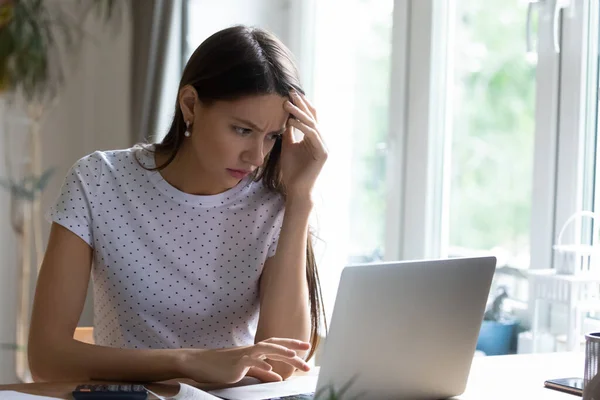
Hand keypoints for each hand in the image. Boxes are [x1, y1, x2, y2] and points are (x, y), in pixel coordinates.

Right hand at [177, 338, 310, 383]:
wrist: (201, 364)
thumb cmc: (223, 367)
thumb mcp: (247, 371)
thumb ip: (263, 374)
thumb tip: (278, 378)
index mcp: (255, 351)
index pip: (277, 345)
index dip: (291, 345)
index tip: (306, 348)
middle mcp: (252, 350)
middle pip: (276, 345)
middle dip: (293, 348)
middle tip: (307, 352)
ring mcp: (244, 354)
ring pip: (265, 348)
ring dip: (280, 351)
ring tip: (294, 356)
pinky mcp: (236, 362)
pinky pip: (250, 361)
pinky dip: (261, 364)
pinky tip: (270, 368)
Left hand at [281, 91, 327, 199]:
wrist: (296, 188)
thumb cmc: (292, 170)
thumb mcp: (288, 146)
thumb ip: (289, 132)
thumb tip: (285, 117)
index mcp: (314, 137)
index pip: (309, 117)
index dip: (301, 105)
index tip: (289, 94)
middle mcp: (321, 140)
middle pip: (313, 117)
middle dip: (301, 104)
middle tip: (291, 92)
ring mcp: (324, 146)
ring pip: (312, 124)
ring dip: (299, 113)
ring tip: (286, 104)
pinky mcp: (323, 153)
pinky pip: (313, 135)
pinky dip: (302, 126)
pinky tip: (292, 120)